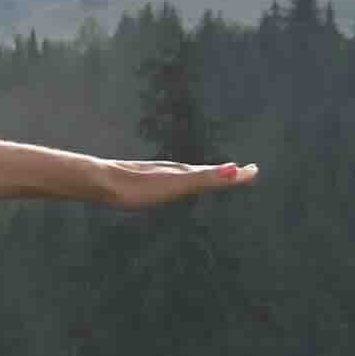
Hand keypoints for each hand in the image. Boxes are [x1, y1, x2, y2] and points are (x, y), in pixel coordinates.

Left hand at [94, 154, 259, 206]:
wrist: (101, 182)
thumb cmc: (140, 186)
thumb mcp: (178, 183)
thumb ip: (207, 178)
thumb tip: (237, 169)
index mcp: (183, 173)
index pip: (216, 173)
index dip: (235, 174)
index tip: (254, 170)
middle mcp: (171, 171)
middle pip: (203, 171)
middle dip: (223, 173)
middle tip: (240, 172)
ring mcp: (154, 175)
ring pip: (183, 174)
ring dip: (200, 175)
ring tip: (210, 176)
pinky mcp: (138, 181)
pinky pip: (165, 180)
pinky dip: (177, 180)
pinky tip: (168, 184)